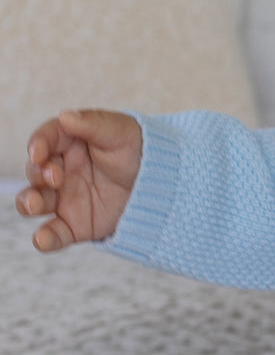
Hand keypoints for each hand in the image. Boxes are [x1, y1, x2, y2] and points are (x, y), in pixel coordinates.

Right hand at [14, 110, 143, 250]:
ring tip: (35, 204)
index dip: (37, 146)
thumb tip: (65, 116)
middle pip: (36, 171)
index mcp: (70, 143)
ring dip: (29, 202)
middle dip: (38, 174)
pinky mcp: (75, 224)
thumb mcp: (121, 132)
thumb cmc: (140, 150)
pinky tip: (43, 239)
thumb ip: (93, 124)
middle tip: (56, 177)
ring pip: (35, 202)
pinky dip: (45, 238)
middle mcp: (62, 171)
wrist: (166, 183)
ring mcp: (66, 199)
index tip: (39, 153)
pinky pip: (54, 234)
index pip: (45, 140)